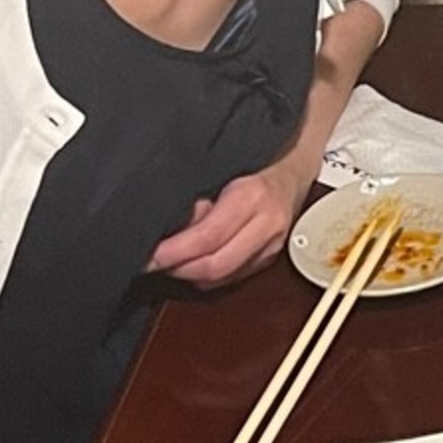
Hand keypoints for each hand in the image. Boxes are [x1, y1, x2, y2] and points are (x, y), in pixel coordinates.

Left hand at [149, 166, 303, 286]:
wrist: (292, 171)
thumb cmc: (253, 164)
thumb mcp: (221, 170)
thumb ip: (198, 201)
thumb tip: (171, 230)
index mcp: (252, 197)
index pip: (208, 237)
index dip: (174, 252)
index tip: (150, 256)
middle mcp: (267, 225)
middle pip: (217, 265)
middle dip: (179, 269)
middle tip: (154, 263)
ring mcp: (272, 245)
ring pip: (223, 277)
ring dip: (191, 275)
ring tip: (172, 261)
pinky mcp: (270, 259)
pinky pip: (232, 278)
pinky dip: (208, 276)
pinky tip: (194, 262)